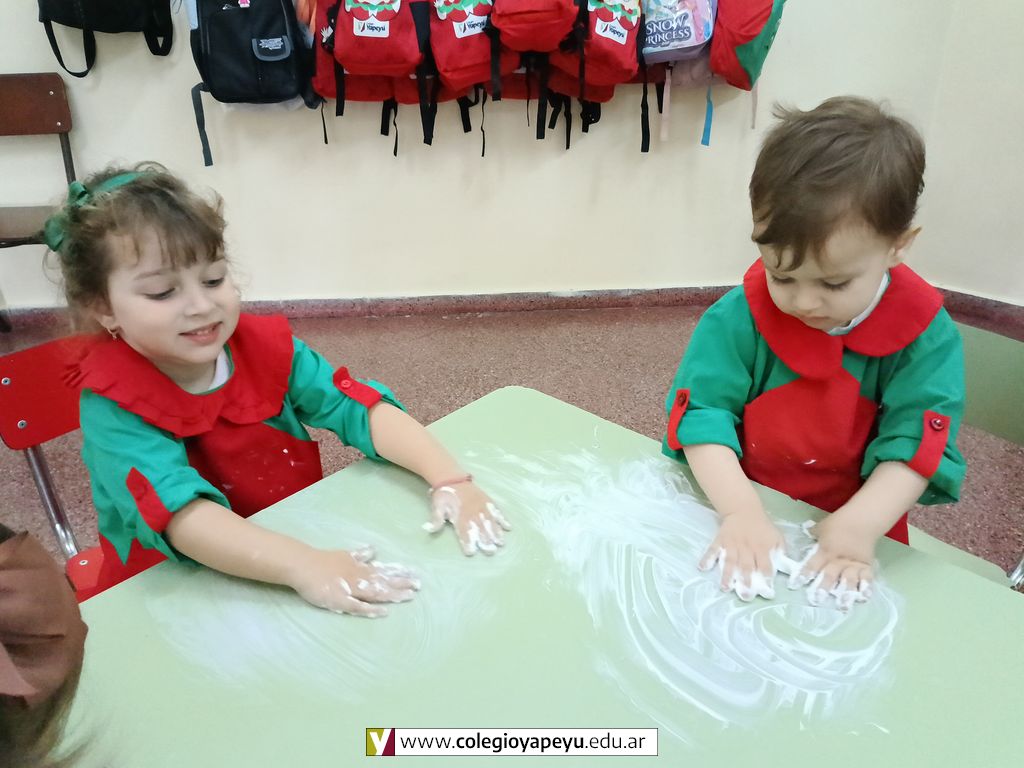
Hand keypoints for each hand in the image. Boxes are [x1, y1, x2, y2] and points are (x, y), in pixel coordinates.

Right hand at [288, 545, 418, 616]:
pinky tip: (384, 612)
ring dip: (393, 594)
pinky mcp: (340, 600)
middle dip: (402, 583)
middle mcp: (359, 577)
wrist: (303, 566)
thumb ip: (359, 555)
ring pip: (376, 592)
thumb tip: (373, 550)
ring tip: (409, 596)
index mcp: (360, 567)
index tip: (415, 573)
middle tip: (419, 585)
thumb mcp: (344, 554)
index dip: (399, 572)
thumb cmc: (323, 560)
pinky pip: (358, 606)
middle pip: (384, 581)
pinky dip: (371, 609)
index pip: (384, 570)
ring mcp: (350, 589)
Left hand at [424, 481, 510, 555]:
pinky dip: (503, 519)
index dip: (467, 543)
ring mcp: (481, 507)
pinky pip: (497, 511)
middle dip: (485, 541)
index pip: (464, 533)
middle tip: (490, 552)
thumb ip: (436, 519)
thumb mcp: (436, 507)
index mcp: (459, 516)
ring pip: (490, 522)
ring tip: (500, 543)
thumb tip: (428, 529)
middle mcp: (472, 513)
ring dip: (496, 533)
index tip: (471, 552)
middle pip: (480, 530)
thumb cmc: (444, 495)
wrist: (452, 477)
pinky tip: (508, 527)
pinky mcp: (487, 501)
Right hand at [699, 508, 786, 600]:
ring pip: (730, 561)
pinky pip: (712, 550)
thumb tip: (783, 566)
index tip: (766, 590)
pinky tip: (702, 568)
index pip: (765, 564)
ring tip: (725, 588)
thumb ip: (780, 551)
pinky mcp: (720, 540)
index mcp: (762, 547)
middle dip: (746, 580)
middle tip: (746, 595)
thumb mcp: (776, 536)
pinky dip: (707, 558)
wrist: (743, 510)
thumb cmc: (762, 526)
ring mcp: (731, 544)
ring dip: (727, 575)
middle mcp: (746, 547)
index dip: (766, 576)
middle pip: (747, 566)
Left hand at [788, 517, 874, 611]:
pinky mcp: (866, 565)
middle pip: (830, 575)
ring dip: (845, 593)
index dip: (803, 574)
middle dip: (823, 588)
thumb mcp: (822, 527)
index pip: (812, 564)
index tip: (794, 585)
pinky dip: (866, 587)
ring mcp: (854, 564)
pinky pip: (866, 578)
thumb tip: (802, 534)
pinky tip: (864, 597)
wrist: (863, 519)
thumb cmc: (839, 522)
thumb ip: (812, 534)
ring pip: (848, 580)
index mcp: (826, 551)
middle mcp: (839, 560)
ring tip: (842, 605)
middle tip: (817, 600)